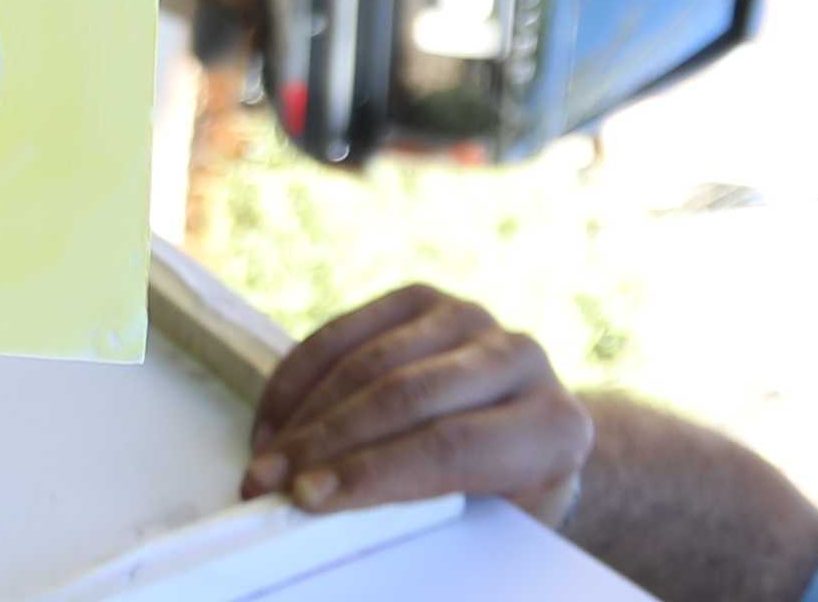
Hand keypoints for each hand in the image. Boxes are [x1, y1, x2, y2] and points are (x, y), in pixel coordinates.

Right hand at [240, 282, 591, 522]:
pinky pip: (345, 331)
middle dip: (325, 443)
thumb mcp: (492, 519)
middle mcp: (521, 358)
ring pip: (368, 362)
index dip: (374, 472)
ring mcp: (469, 318)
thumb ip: (434, 512)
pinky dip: (299, 377)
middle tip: (269, 482)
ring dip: (303, 414)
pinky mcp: (421, 298)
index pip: (453, 447)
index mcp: (554, 426)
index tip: (310, 499)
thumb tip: (337, 516)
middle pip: (405, 398)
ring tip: (263, 459)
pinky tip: (273, 420)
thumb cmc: (504, 495)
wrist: (526, 433)